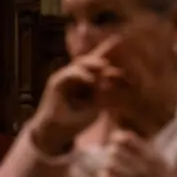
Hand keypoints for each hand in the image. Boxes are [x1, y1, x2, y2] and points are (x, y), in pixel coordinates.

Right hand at [28, 36, 124, 154]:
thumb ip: (104, 94)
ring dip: (93, 63)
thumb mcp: (96, 107)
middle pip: (91, 59)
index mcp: (87, 80)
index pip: (100, 64)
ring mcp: (66, 77)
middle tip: (116, 44)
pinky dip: (81, 75)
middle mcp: (76, 75)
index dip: (110, 54)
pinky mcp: (56, 82)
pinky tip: (91, 80)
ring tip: (105, 66)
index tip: (122, 44)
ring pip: (80, 64)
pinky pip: (69, 74)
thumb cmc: (76, 121)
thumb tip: (114, 84)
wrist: (55, 133)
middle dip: (104, 51)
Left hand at [98, 130, 176, 176]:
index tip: (115, 142)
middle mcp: (143, 168)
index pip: (128, 139)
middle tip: (113, 159)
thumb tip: (118, 137)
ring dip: (108, 168)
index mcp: (153, 158)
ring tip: (112, 172)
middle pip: (115, 152)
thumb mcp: (160, 164)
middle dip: (111, 154)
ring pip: (109, 166)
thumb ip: (144, 150)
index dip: (117, 138)